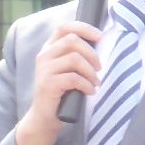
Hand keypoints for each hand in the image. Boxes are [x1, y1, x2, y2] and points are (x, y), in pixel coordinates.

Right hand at [12, 22, 102, 144]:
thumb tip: (99, 44)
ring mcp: (44, 70)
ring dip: (91, 71)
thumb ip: (76, 55)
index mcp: (49, 48)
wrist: (45, 117)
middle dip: (91, 53)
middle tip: (99, 68)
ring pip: (74, 58)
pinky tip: (90, 92)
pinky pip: (73, 78)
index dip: (84, 28)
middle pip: (72, 41)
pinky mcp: (48, 84)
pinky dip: (87, 85)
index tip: (99, 36)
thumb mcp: (68, 69)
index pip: (65, 27)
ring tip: (95, 82)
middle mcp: (44, 56)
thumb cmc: (62, 92)